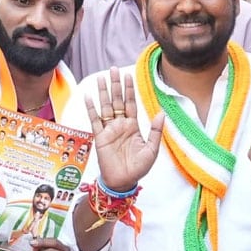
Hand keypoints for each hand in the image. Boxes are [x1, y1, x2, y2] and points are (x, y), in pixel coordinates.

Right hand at [83, 67, 162, 190]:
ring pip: (105, 107)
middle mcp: (120, 125)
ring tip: (100, 77)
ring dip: (103, 92)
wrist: (123, 182)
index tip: (127, 75)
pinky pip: (95, 120)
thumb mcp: (151, 150)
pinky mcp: (100, 137)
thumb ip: (155, 131)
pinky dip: (92, 108)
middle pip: (117, 100)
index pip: (130, 103)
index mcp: (133, 126)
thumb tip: (161, 114)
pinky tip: (89, 96)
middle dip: (115, 85)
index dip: (129, 89)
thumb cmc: (138, 168)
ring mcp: (109, 130)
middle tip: (113, 69)